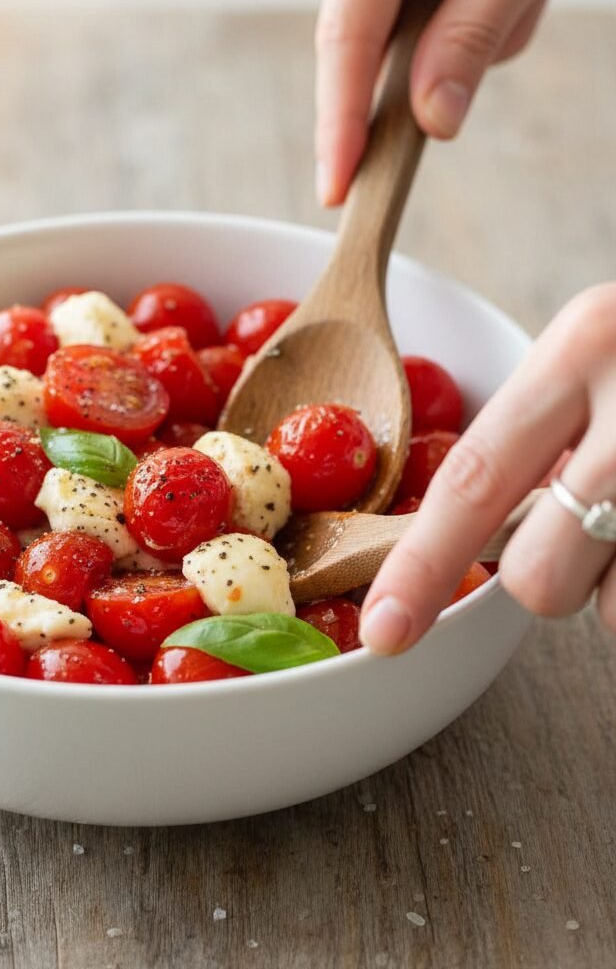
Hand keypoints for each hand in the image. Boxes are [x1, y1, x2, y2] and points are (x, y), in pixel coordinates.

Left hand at [359, 285, 615, 653]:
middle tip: (598, 527)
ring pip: (614, 611)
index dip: (419, 566)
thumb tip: (481, 543)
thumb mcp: (604, 351)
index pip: (472, 478)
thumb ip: (548, 431)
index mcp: (581, 345)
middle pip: (539, 576)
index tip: (382, 630)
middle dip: (553, 580)